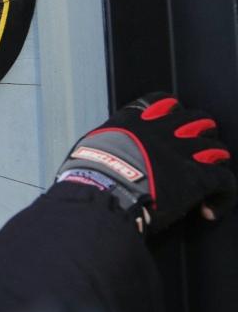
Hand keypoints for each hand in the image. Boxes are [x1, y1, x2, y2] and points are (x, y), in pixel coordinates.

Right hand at [56, 92, 235, 233]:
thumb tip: (93, 154)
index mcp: (133, 122)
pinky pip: (225, 180)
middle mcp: (161, 131)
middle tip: (195, 147)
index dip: (171, 110)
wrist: (103, 190)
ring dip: (215, 160)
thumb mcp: (87, 148)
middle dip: (201, 132)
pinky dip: (222, 196)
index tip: (169, 120)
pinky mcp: (197, 179)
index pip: (162, 101)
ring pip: (217, 147)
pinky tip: (209, 210)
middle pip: (197, 119)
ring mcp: (182, 153)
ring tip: (209, 173)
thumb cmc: (87, 174)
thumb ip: (102, 145)